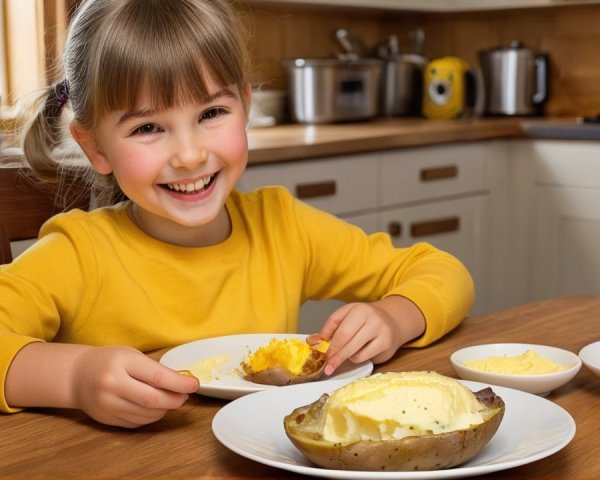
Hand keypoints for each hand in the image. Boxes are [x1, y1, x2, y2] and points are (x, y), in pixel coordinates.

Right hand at [71, 346, 198, 427]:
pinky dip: (151, 416)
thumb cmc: (109, 360)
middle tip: (184, 396)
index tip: (194, 385)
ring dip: (164, 409)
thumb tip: (181, 383)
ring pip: (147, 414)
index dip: (180, 383)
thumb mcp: (131, 356)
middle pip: (153, 399)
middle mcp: (112, 385)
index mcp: (121, 363)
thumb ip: (154, 369)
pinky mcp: (106, 419)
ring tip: (169, 399)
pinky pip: (137, 422)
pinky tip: (153, 407)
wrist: (76, 375)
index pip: (157, 376)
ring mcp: (107, 404)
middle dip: (175, 400)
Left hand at [307, 296, 424, 375]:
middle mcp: (371, 319)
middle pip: (346, 340)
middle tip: (327, 365)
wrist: (392, 320)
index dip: (329, 344)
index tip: (321, 354)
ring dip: (347, 356)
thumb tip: (313, 342)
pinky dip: (358, 358)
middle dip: (334, 355)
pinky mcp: (386, 345)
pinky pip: (364, 357)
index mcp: (358, 310)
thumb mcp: (347, 316)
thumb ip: (330, 328)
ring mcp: (381, 332)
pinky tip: (360, 352)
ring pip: (355, 352)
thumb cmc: (364, 319)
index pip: (339, 329)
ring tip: (348, 352)